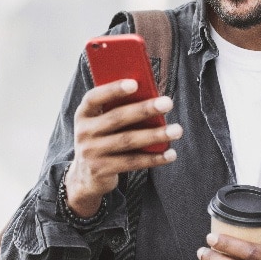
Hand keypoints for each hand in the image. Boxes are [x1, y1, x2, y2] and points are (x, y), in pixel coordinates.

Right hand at [65, 79, 180, 216]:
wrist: (85, 175)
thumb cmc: (102, 138)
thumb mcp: (101, 122)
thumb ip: (117, 109)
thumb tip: (151, 97)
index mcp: (83, 114)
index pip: (94, 97)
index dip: (113, 89)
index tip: (135, 83)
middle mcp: (84, 132)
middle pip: (117, 118)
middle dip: (144, 109)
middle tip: (167, 103)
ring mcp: (91, 153)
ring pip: (128, 141)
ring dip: (155, 135)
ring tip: (176, 130)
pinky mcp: (101, 170)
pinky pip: (132, 162)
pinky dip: (153, 158)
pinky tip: (170, 153)